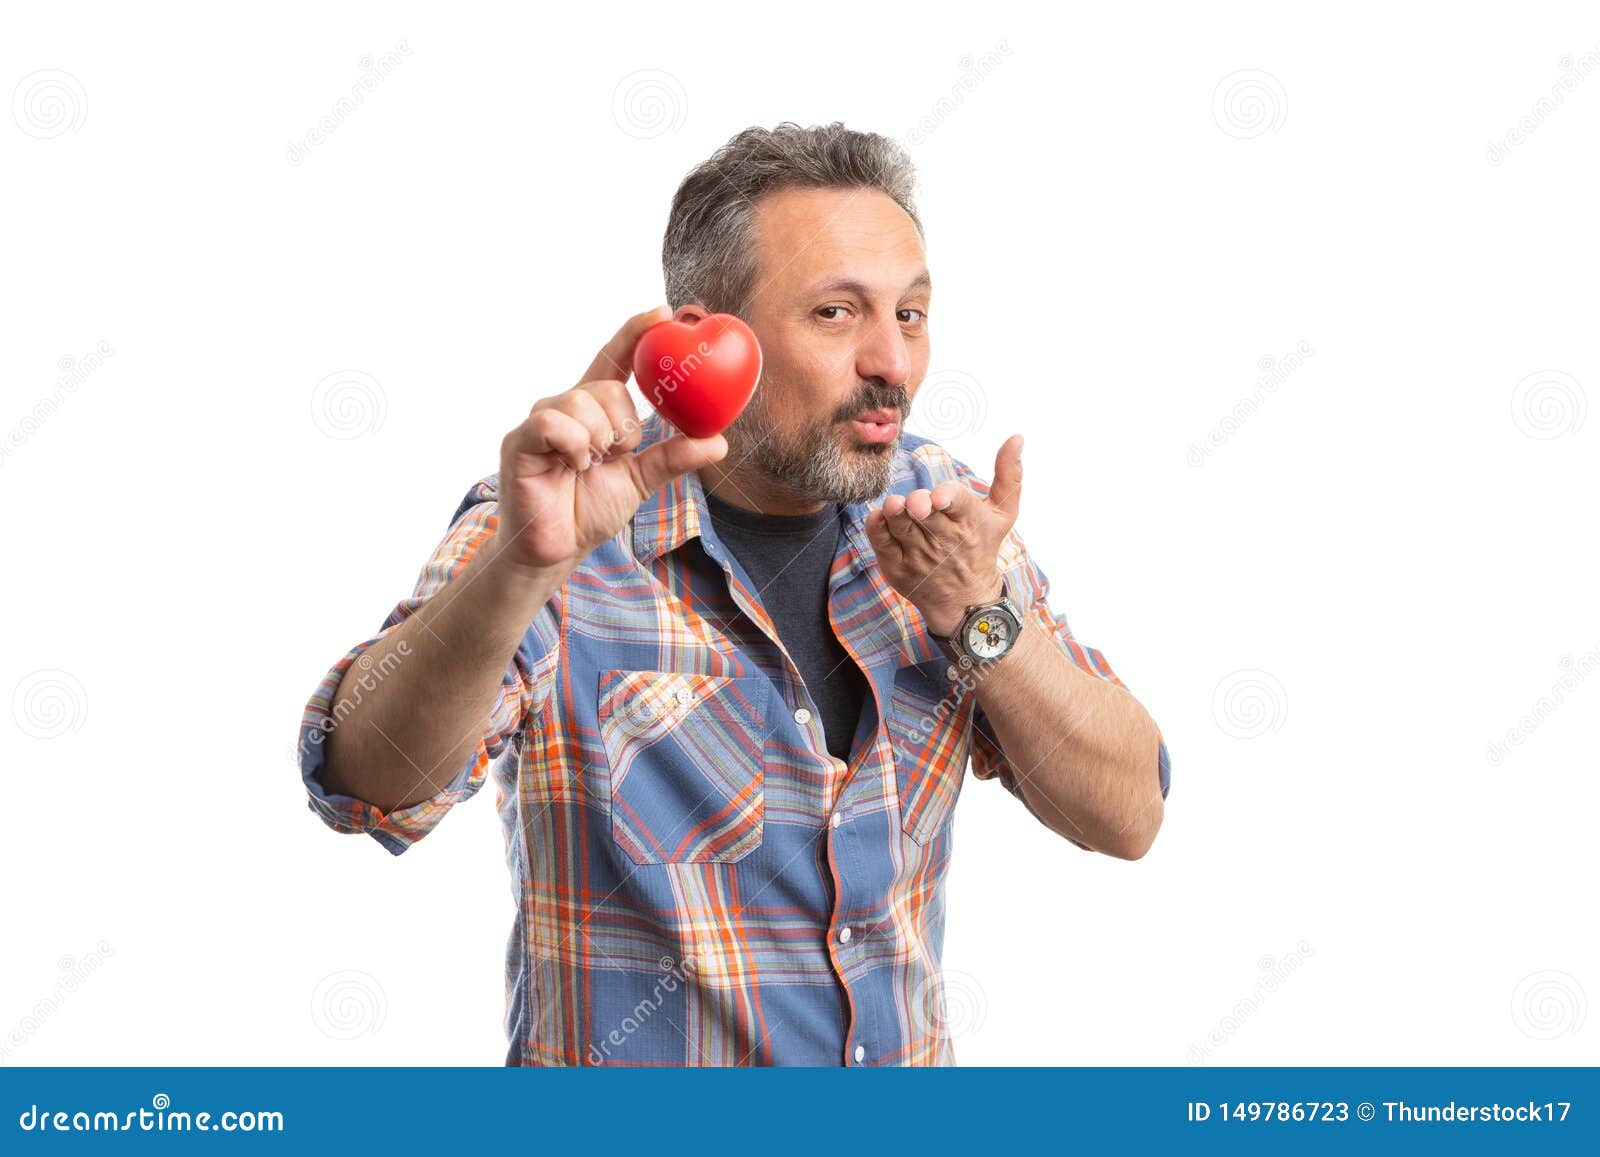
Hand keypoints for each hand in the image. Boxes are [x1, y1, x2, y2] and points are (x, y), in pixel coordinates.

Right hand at [491, 307, 728, 574]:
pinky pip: (555, 422)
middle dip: (623, 425)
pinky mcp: (520, 439)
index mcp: (594, 411)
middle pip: (607, 388)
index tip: (664, 313)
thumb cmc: (589, 510)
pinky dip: (574, 445)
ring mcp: (541, 421)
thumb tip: (719, 442)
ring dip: (599, 440)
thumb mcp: (641, 480)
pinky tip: (572, 466)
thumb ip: (673, 457)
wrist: (556, 549)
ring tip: (589, 466)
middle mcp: (565, 407)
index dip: (636, 334)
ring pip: (583, 403)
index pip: (615, 360)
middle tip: (615, 455)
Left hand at [865, 434, 1022, 635]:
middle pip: (925, 514)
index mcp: (970, 522)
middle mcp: (945, 541)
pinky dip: (877, 527)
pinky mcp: (898, 567)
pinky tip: (880, 516)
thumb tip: (1017, 437)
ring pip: (901, 527)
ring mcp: (919, 555)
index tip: (938, 497)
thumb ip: (1009, 475)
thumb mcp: (1004, 514)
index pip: (958, 505)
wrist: (965, 600)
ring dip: (894, 513)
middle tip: (914, 503)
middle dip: (917, 505)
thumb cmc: (983, 546)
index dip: (946, 498)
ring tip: (894, 505)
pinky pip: (882, 543)